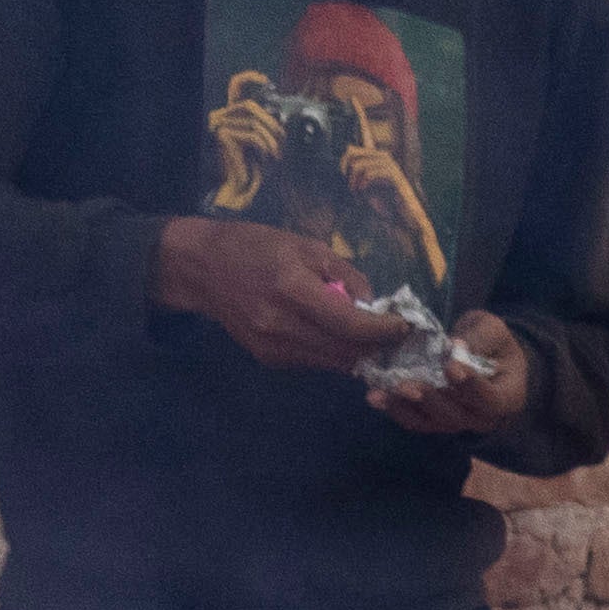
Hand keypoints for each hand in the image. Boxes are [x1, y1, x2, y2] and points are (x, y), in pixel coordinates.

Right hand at [157, 212, 418, 376]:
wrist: (203, 269)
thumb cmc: (257, 247)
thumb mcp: (306, 246)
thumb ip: (344, 276)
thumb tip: (374, 305)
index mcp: (291, 289)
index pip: (350, 323)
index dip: (384, 330)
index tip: (405, 326)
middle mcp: (281, 325)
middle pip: (347, 351)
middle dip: (378, 347)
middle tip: (397, 336)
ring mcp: (274, 347)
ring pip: (334, 363)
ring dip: (359, 353)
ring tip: (373, 337)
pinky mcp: (270, 360)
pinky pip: (316, 362)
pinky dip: (334, 352)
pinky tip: (336, 336)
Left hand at [368, 310, 536, 438]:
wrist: (486, 358)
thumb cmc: (493, 343)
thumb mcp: (492, 330)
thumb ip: (479, 339)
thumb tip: (455, 347)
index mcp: (507, 397)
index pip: (491, 399)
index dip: (471, 386)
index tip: (451, 366)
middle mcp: (483, 418)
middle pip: (457, 417)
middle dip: (429, 400)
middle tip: (406, 385)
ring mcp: (458, 423)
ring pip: (432, 422)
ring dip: (404, 408)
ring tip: (379, 395)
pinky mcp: (435, 421)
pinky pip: (416, 421)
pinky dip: (395, 409)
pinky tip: (376, 396)